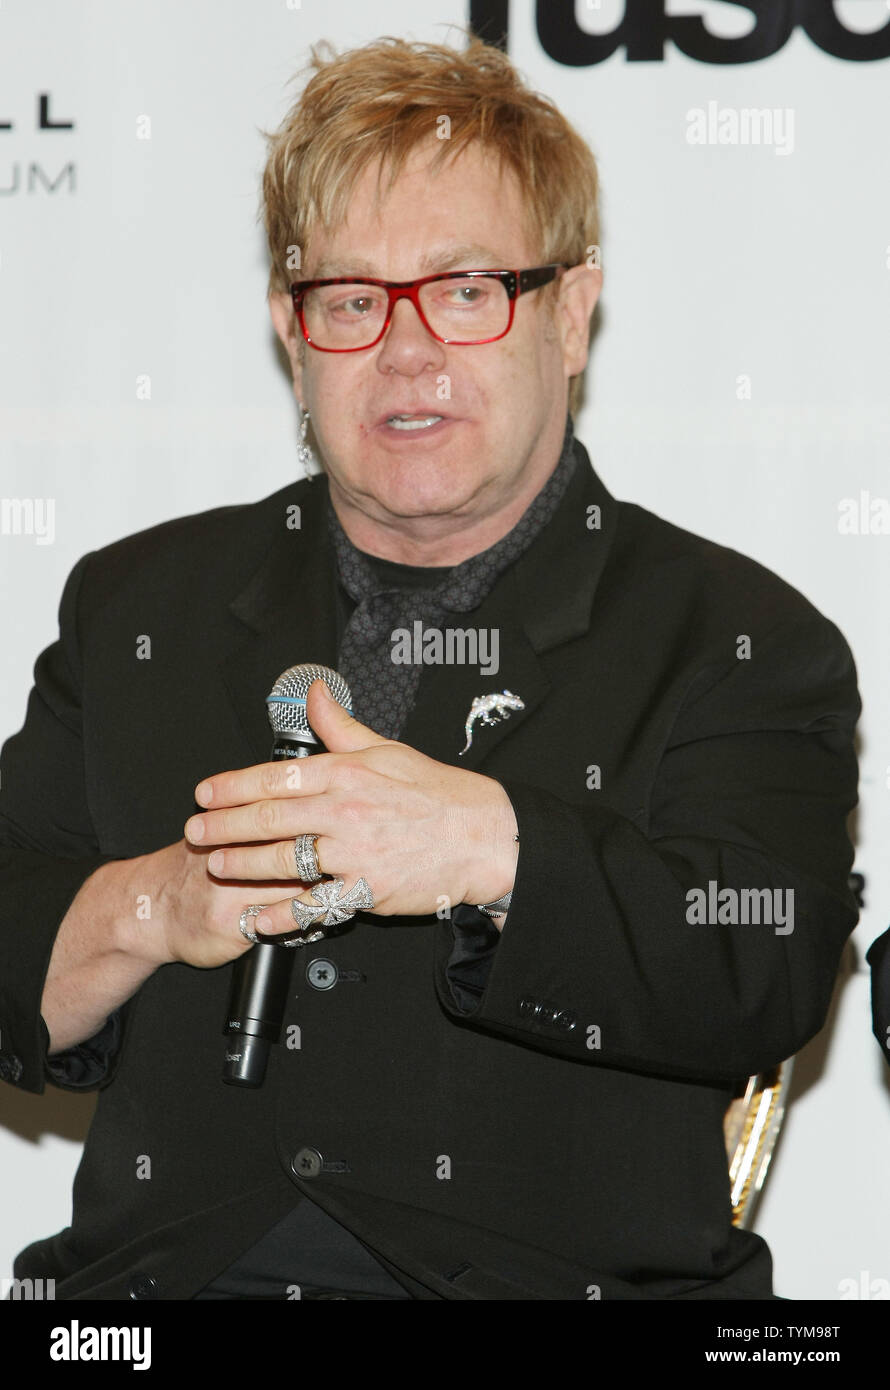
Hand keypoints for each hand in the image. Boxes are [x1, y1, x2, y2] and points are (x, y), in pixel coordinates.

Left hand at [183, 680, 518, 935]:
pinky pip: (314, 905)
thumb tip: (314, 694)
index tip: (205, 792)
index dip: (233, 785)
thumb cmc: (438, 794)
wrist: (484, 836)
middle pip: (269, 819)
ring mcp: (354, 852)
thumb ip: (341, 727)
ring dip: (242, 865)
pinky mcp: (367, 889)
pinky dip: (282, 915)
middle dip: (224, 825)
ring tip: (216, 865)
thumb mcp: (387, 749)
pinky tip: (257, 918)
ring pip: (283, 860)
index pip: (275, 776)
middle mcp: (344, 810)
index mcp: (346, 773)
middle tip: (196, 830)